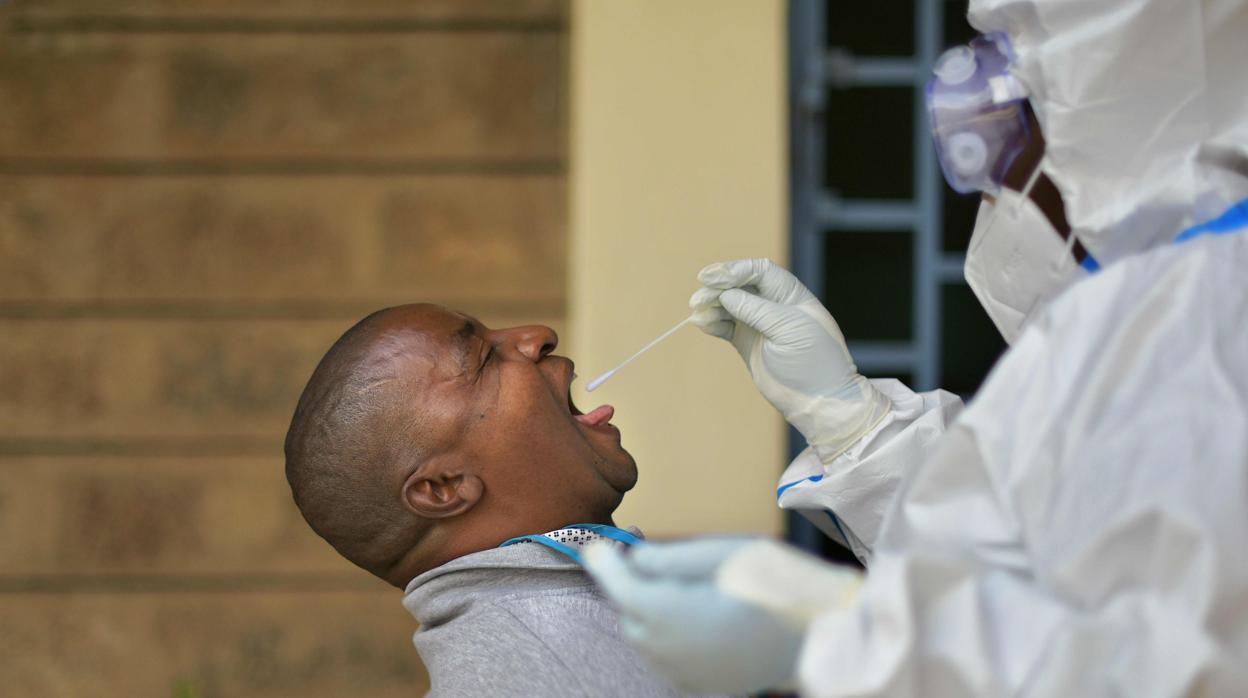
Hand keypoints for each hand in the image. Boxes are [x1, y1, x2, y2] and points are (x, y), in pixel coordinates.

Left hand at [584, 537, 861, 693]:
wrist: (823, 635)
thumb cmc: (776, 585)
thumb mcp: (722, 553)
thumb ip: (669, 557)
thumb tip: (635, 558)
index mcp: (669, 613)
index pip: (619, 587)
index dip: (605, 565)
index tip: (598, 547)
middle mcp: (668, 650)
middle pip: (630, 614)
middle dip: (634, 587)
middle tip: (653, 558)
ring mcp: (684, 673)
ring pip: (648, 638)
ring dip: (652, 612)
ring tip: (686, 587)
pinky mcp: (702, 684)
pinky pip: (669, 657)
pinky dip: (671, 636)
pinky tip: (700, 616)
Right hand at [690, 258, 891, 460]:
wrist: (817, 399)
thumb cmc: (812, 360)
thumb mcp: (788, 329)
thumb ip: (756, 310)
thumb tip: (726, 295)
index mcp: (789, 294)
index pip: (758, 271)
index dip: (733, 270)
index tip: (711, 277)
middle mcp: (772, 304)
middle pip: (738, 286)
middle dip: (717, 289)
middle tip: (698, 298)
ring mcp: (758, 323)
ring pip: (728, 305)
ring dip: (710, 306)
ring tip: (696, 313)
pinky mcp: (746, 342)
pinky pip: (724, 326)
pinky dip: (711, 323)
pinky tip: (701, 323)